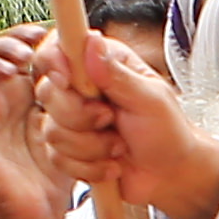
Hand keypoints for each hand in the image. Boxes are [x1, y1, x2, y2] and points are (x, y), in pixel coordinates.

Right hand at [0, 37, 76, 218]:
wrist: (45, 216)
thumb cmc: (63, 169)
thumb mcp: (76, 122)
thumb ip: (75, 89)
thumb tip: (84, 47)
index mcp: (20, 90)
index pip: (9, 46)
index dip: (21, 33)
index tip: (42, 33)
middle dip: (2, 43)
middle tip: (27, 51)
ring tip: (10, 68)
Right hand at [21, 15, 218, 218]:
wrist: (170, 175)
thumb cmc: (167, 131)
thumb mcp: (150, 98)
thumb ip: (117, 74)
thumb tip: (92, 43)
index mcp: (100, 63)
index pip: (57, 48)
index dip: (53, 62)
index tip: (67, 80)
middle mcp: (80, 88)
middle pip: (48, 92)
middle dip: (81, 116)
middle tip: (111, 119)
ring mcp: (71, 119)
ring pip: (52, 130)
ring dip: (91, 146)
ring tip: (119, 146)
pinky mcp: (67, 150)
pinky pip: (57, 158)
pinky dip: (89, 167)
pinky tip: (111, 164)